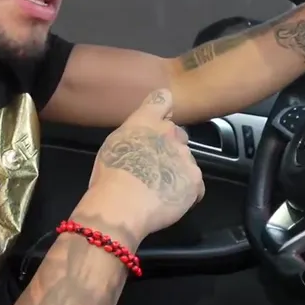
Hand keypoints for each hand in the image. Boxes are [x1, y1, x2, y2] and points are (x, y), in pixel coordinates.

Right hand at [77, 89, 204, 241]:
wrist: (122, 206)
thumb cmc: (109, 177)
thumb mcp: (112, 145)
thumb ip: (132, 135)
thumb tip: (140, 140)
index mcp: (145, 121)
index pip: (163, 99)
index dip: (163, 107)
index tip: (161, 117)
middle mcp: (169, 133)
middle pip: (177, 134)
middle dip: (169, 147)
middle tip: (154, 166)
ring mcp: (185, 156)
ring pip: (186, 160)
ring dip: (177, 170)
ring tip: (159, 189)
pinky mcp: (195, 180)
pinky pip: (195, 185)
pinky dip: (186, 192)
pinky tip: (170, 201)